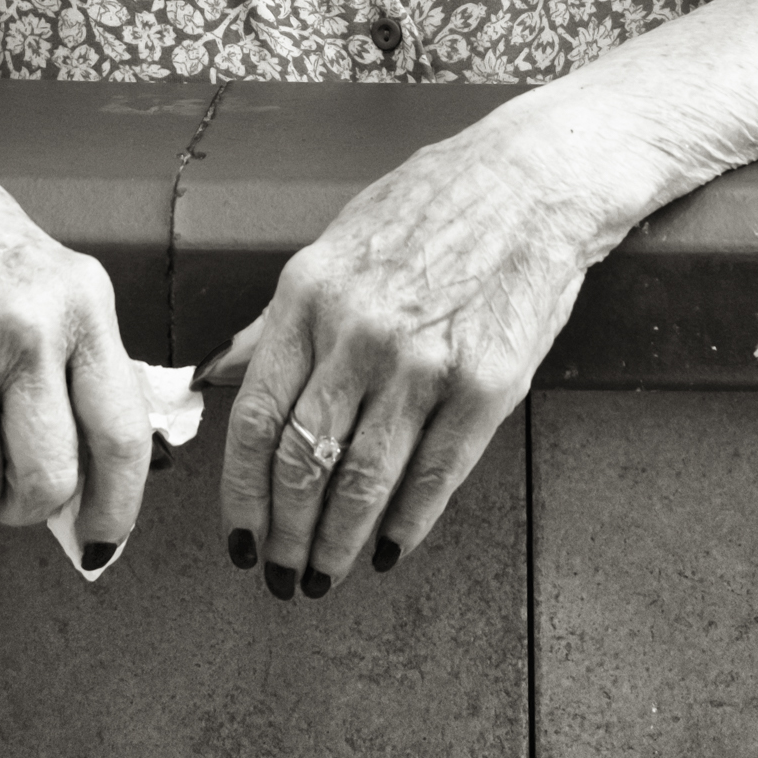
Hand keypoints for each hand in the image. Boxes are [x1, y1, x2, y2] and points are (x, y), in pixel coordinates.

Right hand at [0, 153, 150, 561]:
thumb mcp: (52, 279)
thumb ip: (80, 362)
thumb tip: (98, 470)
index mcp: (81, 305)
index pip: (121, 432)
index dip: (118, 505)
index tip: (104, 539)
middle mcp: (26, 331)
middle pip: (48, 479)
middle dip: (29, 508)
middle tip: (12, 495)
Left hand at [216, 123, 602, 595]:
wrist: (533, 181)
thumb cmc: (432, 206)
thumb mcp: (335, 244)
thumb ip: (283, 319)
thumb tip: (225, 373)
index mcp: (307, 296)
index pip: (253, 418)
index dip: (239, 493)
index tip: (237, 535)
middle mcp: (358, 333)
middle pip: (302, 461)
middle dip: (284, 533)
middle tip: (280, 574)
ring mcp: (424, 361)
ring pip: (363, 479)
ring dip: (338, 542)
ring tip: (326, 576)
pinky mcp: (486, 383)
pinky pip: (436, 473)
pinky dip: (408, 523)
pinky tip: (391, 548)